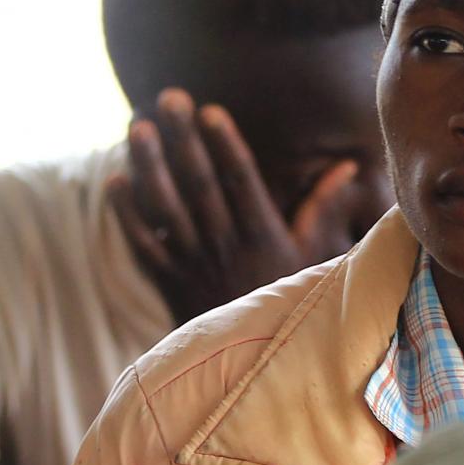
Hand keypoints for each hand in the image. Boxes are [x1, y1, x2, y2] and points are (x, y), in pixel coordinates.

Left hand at [108, 88, 367, 326]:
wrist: (256, 366)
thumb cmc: (289, 300)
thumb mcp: (312, 255)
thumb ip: (322, 206)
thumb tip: (348, 165)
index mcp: (264, 237)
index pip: (242, 181)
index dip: (225, 145)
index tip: (210, 111)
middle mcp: (228, 247)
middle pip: (201, 185)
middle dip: (184, 139)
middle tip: (168, 98)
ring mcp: (195, 265)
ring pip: (168, 210)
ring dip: (150, 167)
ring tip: (136, 127)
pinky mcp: (171, 283)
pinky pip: (145, 246)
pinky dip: (128, 216)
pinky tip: (115, 181)